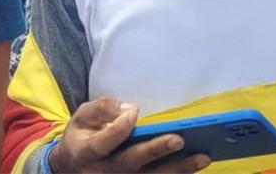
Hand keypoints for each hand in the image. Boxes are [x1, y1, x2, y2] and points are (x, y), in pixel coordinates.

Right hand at [47, 98, 210, 173]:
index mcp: (85, 152)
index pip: (102, 143)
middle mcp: (102, 173)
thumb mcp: (83, 116)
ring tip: (203, 157)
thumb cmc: (82, 136)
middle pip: (130, 163)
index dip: (118, 128)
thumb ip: (104, 108)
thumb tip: (132, 108)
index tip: (134, 113)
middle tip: (178, 139)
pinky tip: (196, 167)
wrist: (72, 167)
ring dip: (178, 169)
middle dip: (155, 151)